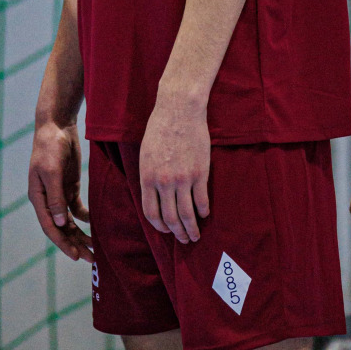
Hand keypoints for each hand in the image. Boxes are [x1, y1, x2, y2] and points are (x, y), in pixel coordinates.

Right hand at [28, 119, 92, 262]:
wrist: (57, 125)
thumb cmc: (50, 146)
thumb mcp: (52, 171)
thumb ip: (56, 197)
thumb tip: (61, 224)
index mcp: (38, 197)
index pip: (51, 227)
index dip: (62, 243)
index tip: (76, 257)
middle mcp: (47, 199)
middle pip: (61, 228)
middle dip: (74, 244)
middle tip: (91, 259)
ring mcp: (58, 193)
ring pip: (69, 221)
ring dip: (80, 235)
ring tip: (94, 249)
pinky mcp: (69, 185)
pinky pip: (77, 208)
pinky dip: (85, 218)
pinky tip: (94, 225)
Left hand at [139, 96, 209, 243]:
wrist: (179, 109)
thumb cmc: (160, 128)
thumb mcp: (146, 153)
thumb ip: (149, 176)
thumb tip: (154, 197)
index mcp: (147, 177)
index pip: (151, 213)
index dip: (159, 227)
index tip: (166, 231)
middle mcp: (164, 182)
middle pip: (170, 219)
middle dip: (177, 233)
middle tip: (184, 240)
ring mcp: (183, 178)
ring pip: (187, 214)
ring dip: (191, 228)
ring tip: (195, 235)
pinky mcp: (200, 172)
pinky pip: (201, 200)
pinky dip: (203, 211)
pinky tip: (204, 214)